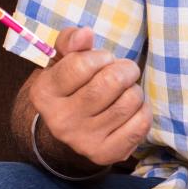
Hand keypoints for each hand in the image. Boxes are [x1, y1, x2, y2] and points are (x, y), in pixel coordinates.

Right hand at [28, 26, 151, 165]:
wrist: (72, 128)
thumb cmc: (73, 85)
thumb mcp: (64, 59)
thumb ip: (72, 41)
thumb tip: (85, 34)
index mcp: (44, 93)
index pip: (82, 64)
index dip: (101, 56)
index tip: (103, 59)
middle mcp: (59, 120)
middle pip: (109, 83)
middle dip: (125, 69)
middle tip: (123, 71)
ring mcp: (82, 141)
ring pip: (129, 102)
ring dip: (134, 90)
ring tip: (124, 92)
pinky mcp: (106, 154)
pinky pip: (140, 123)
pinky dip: (143, 110)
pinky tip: (131, 109)